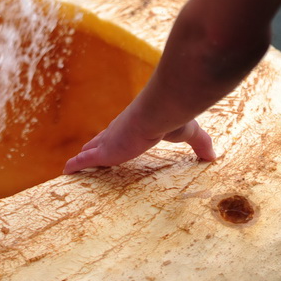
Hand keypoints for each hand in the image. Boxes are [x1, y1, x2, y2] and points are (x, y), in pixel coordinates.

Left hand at [63, 117, 214, 173]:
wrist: (162, 110)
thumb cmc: (173, 117)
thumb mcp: (189, 134)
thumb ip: (199, 145)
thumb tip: (214, 156)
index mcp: (136, 128)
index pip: (121, 134)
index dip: (113, 140)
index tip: (107, 144)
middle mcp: (119, 133)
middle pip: (102, 142)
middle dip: (94, 148)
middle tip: (86, 154)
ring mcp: (110, 142)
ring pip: (91, 152)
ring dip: (83, 159)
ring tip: (72, 167)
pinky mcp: (105, 151)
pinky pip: (85, 161)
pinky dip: (76, 165)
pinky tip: (66, 170)